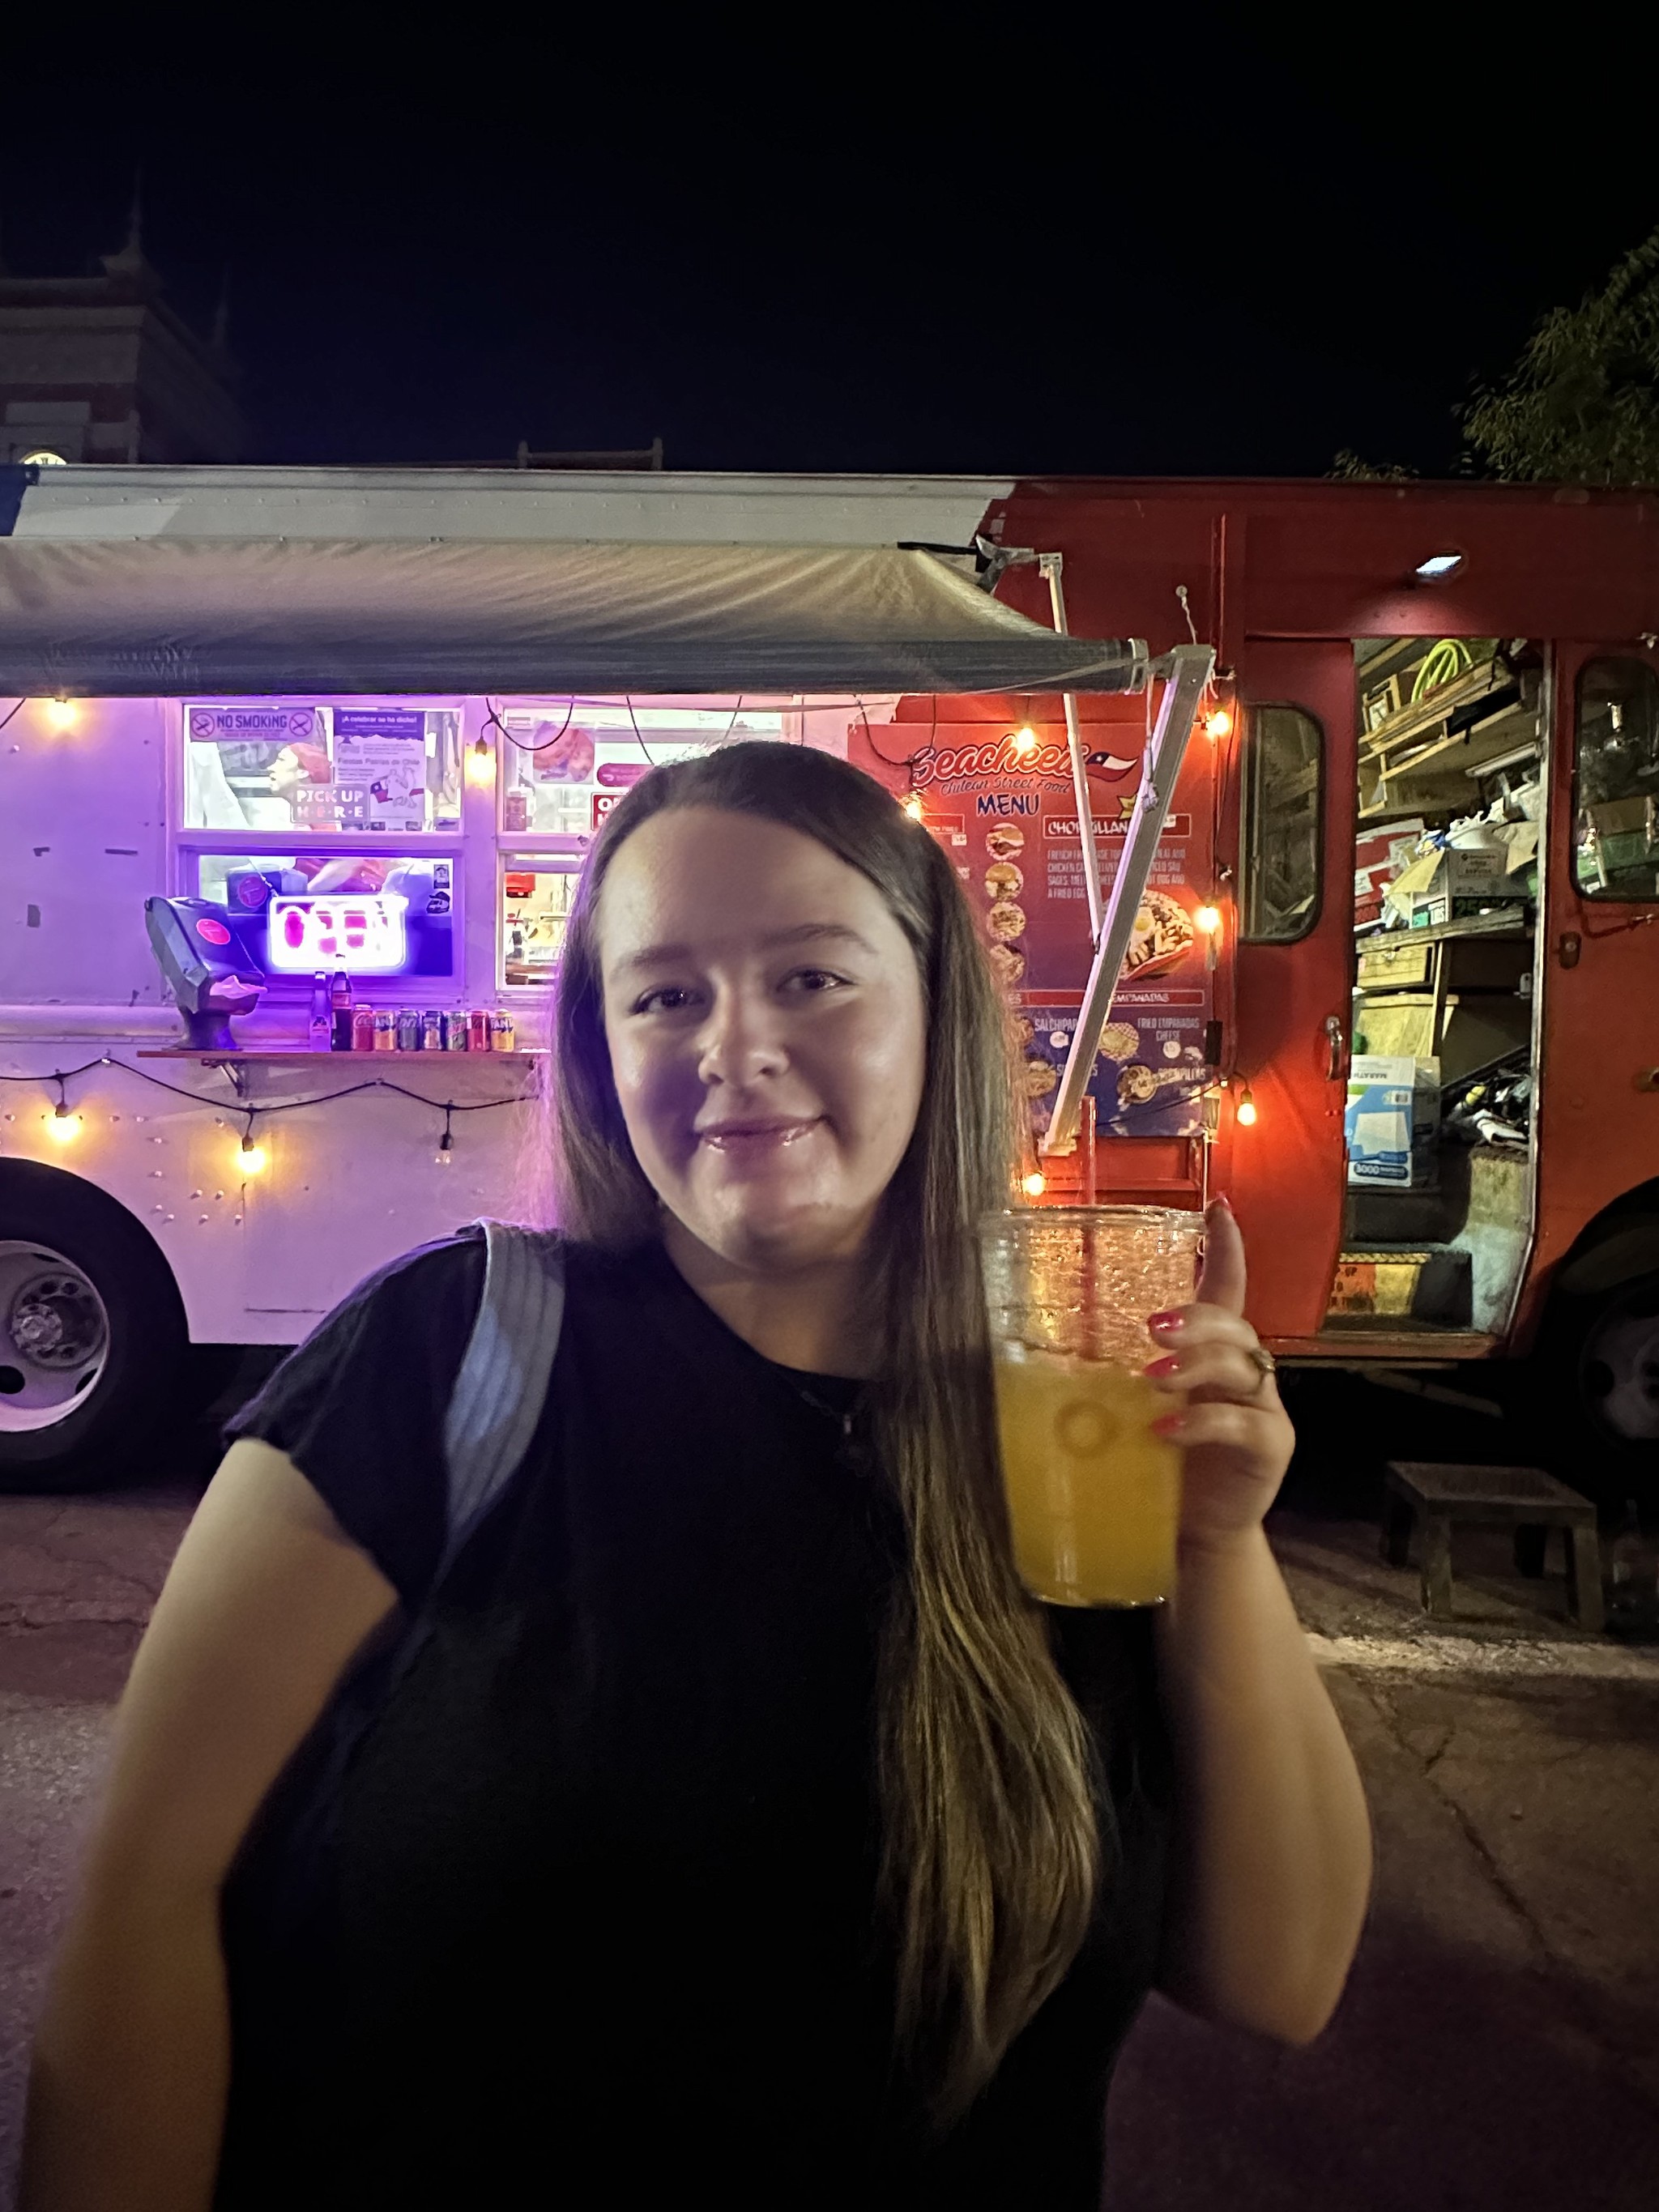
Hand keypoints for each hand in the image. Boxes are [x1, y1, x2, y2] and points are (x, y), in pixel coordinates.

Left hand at [1143, 1195, 1294, 1557]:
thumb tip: (1035, 1348)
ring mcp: (1262, 1408)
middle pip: (1235, 1322)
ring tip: (1151, 1377)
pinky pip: (1245, 1425)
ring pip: (1243, 1365)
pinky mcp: (1269, 1449)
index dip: (1225, 1250)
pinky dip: (1203, 1424)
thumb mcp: (1130, 1411)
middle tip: (1152, 1327)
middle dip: (1196, 1316)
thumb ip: (1110, 1377)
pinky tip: (1164, 1430)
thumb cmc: (1157, 1464)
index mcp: (1212, 1353)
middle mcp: (1245, 1371)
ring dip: (1196, 1365)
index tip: (1216, 1208)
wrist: (1191, 1536)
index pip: (1226, 1288)